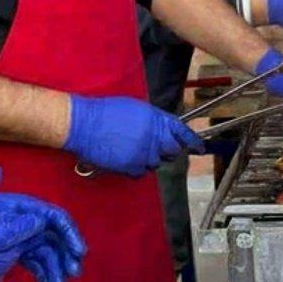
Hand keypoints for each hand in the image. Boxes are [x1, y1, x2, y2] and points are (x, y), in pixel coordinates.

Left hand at [0, 193, 86, 281]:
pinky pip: (24, 264)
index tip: (75, 251)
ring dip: (53, 267)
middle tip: (71, 273)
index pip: (38, 213)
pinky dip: (39, 274)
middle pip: (44, 235)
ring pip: (37, 252)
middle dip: (62, 252)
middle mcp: (1, 221)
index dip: (62, 230)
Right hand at [63, 95, 203, 177]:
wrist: (82, 124)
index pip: (182, 131)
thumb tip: (166, 129)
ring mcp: (143, 153)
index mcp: (156, 119)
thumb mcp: (136, 109)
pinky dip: (136, 167)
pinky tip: (125, 157)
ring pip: (156, 163)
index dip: (192, 140)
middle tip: (156, 147)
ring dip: (149, 158)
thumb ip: (155, 120)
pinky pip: (141, 172)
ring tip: (132, 148)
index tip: (199, 147)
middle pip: (172, 151)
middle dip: (167, 150)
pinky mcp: (132, 166)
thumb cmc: (105, 112)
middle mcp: (153, 137)